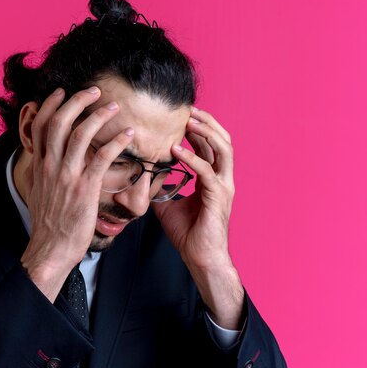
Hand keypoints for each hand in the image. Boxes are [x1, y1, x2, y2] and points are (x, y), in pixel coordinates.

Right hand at [20, 87, 133, 300]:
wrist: (51, 248)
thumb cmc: (48, 223)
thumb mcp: (37, 191)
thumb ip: (39, 171)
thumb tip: (38, 158)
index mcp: (39, 164)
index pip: (40, 125)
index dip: (51, 104)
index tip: (62, 91)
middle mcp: (50, 165)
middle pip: (60, 121)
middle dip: (78, 100)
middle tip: (94, 90)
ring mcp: (67, 175)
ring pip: (81, 133)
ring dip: (99, 115)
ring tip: (115, 107)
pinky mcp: (85, 188)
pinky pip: (102, 157)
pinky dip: (116, 142)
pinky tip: (128, 135)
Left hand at [152, 106, 242, 327]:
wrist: (200, 257)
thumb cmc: (189, 233)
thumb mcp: (168, 205)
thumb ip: (161, 188)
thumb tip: (143, 178)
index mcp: (212, 179)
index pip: (209, 146)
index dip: (198, 129)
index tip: (180, 115)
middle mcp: (221, 179)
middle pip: (222, 140)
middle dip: (207, 122)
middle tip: (187, 109)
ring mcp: (223, 187)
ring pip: (223, 149)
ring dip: (205, 132)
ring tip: (188, 121)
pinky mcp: (218, 197)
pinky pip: (207, 171)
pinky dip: (192, 157)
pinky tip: (176, 149)